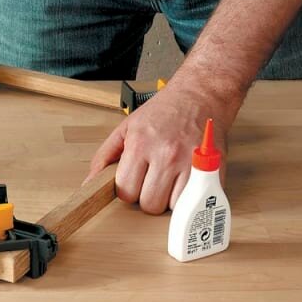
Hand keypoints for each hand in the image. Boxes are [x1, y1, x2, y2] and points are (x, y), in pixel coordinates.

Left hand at [85, 75, 240, 213]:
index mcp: (141, 144)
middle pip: (149, 204)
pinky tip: (184, 182)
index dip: (127, 190)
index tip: (133, 182)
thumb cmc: (164, 111)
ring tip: (169, 180)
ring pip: (172, 207)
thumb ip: (105, 157)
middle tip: (152, 181)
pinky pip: (194, 202)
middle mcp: (166, 155)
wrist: (200, 94)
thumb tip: (89, 184)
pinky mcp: (212, 170)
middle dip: (147, 197)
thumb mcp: (126, 128)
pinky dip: (188, 198)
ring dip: (168, 199)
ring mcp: (191, 164)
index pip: (126, 191)